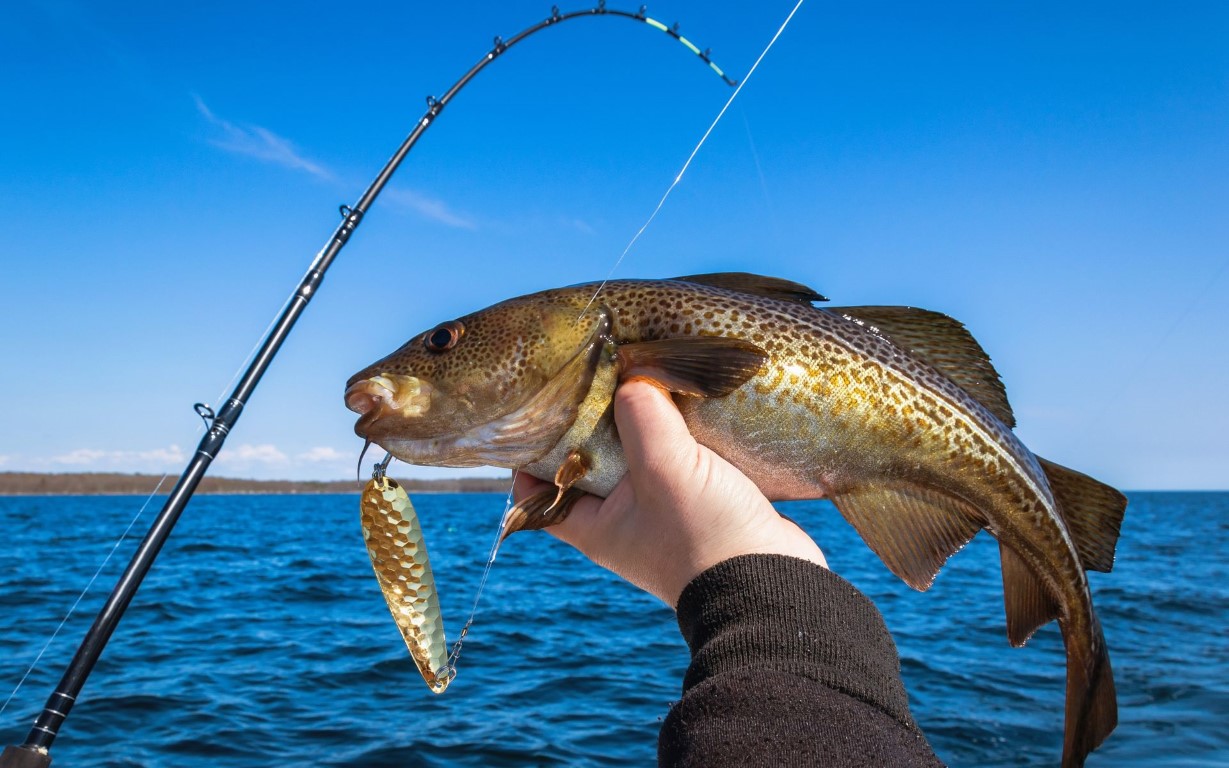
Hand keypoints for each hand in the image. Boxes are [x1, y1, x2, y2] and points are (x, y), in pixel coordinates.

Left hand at [513, 378, 826, 606]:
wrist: (776, 586)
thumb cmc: (706, 536)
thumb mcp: (664, 467)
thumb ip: (642, 417)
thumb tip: (633, 377)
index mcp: (596, 525)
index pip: (539, 489)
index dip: (533, 451)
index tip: (538, 408)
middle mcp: (624, 521)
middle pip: (594, 460)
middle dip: (598, 420)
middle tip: (600, 373)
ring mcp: (664, 513)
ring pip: (642, 455)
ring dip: (647, 421)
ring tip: (646, 374)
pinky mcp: (702, 504)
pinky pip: (682, 460)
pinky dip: (683, 433)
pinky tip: (691, 399)